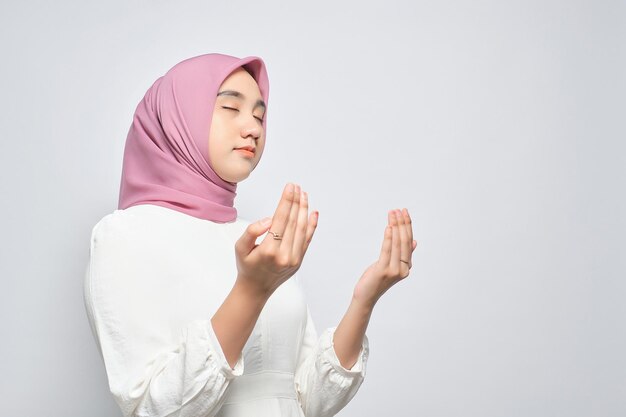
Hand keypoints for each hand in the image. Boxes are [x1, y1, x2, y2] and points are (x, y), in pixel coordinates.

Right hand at [234, 183, 317, 297]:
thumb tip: (269, 219)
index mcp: (268, 250)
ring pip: (302, 229)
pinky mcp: (299, 260)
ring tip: (304, 195)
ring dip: (304, 210)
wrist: (255, 289)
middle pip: (294, 222)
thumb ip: (252, 231)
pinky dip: (312, 225)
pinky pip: (308, 239)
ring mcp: (294, 259)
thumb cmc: (246, 266)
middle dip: (296, 202)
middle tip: (297, 187)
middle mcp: (284, 255)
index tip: (290, 187)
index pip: (281, 219)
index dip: (286, 201)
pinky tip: (313, 212)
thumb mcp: (240, 248)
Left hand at [353, 208, 417, 306]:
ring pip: (397, 244)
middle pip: (404, 241)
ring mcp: (394, 271)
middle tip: (398, 210)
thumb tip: (414, 241)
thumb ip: (403, 254)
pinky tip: (388, 227)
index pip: (408, 241)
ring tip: (393, 214)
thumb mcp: (391, 265)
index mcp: (407, 266)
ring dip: (395, 226)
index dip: (407, 226)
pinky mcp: (383, 271)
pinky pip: (387, 251)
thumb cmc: (376, 280)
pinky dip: (388, 238)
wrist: (366, 297)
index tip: (404, 212)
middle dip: (402, 223)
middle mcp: (403, 269)